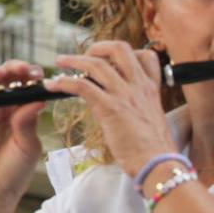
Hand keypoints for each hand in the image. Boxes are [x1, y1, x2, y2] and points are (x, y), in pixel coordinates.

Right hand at [0, 60, 47, 212]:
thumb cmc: (15, 170)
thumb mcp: (29, 146)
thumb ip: (28, 123)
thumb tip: (37, 99)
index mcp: (19, 110)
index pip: (23, 84)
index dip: (30, 76)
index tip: (39, 76)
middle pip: (2, 77)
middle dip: (12, 68)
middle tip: (21, 70)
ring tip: (1, 76)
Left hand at [44, 41, 175, 175]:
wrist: (159, 165)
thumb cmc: (155, 150)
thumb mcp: (152, 120)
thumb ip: (138, 107)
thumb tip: (121, 108)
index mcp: (151, 89)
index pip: (146, 56)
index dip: (126, 55)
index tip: (111, 61)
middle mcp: (139, 87)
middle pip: (120, 48)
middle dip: (97, 47)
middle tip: (84, 58)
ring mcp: (125, 95)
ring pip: (96, 64)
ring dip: (73, 60)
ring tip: (60, 63)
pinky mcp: (110, 108)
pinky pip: (82, 86)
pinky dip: (64, 82)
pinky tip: (54, 86)